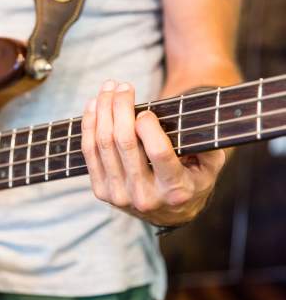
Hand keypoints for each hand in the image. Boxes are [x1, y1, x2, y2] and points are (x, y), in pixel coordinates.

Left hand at [81, 80, 226, 225]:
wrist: (170, 212)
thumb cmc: (192, 179)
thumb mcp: (210, 165)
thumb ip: (207, 144)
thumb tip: (195, 118)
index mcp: (175, 190)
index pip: (158, 152)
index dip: (148, 127)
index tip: (146, 112)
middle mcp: (145, 196)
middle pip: (124, 143)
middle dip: (121, 107)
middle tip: (123, 86)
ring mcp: (119, 196)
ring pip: (103, 144)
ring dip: (103, 111)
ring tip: (108, 89)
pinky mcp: (102, 192)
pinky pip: (90, 152)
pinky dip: (89, 125)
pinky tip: (94, 106)